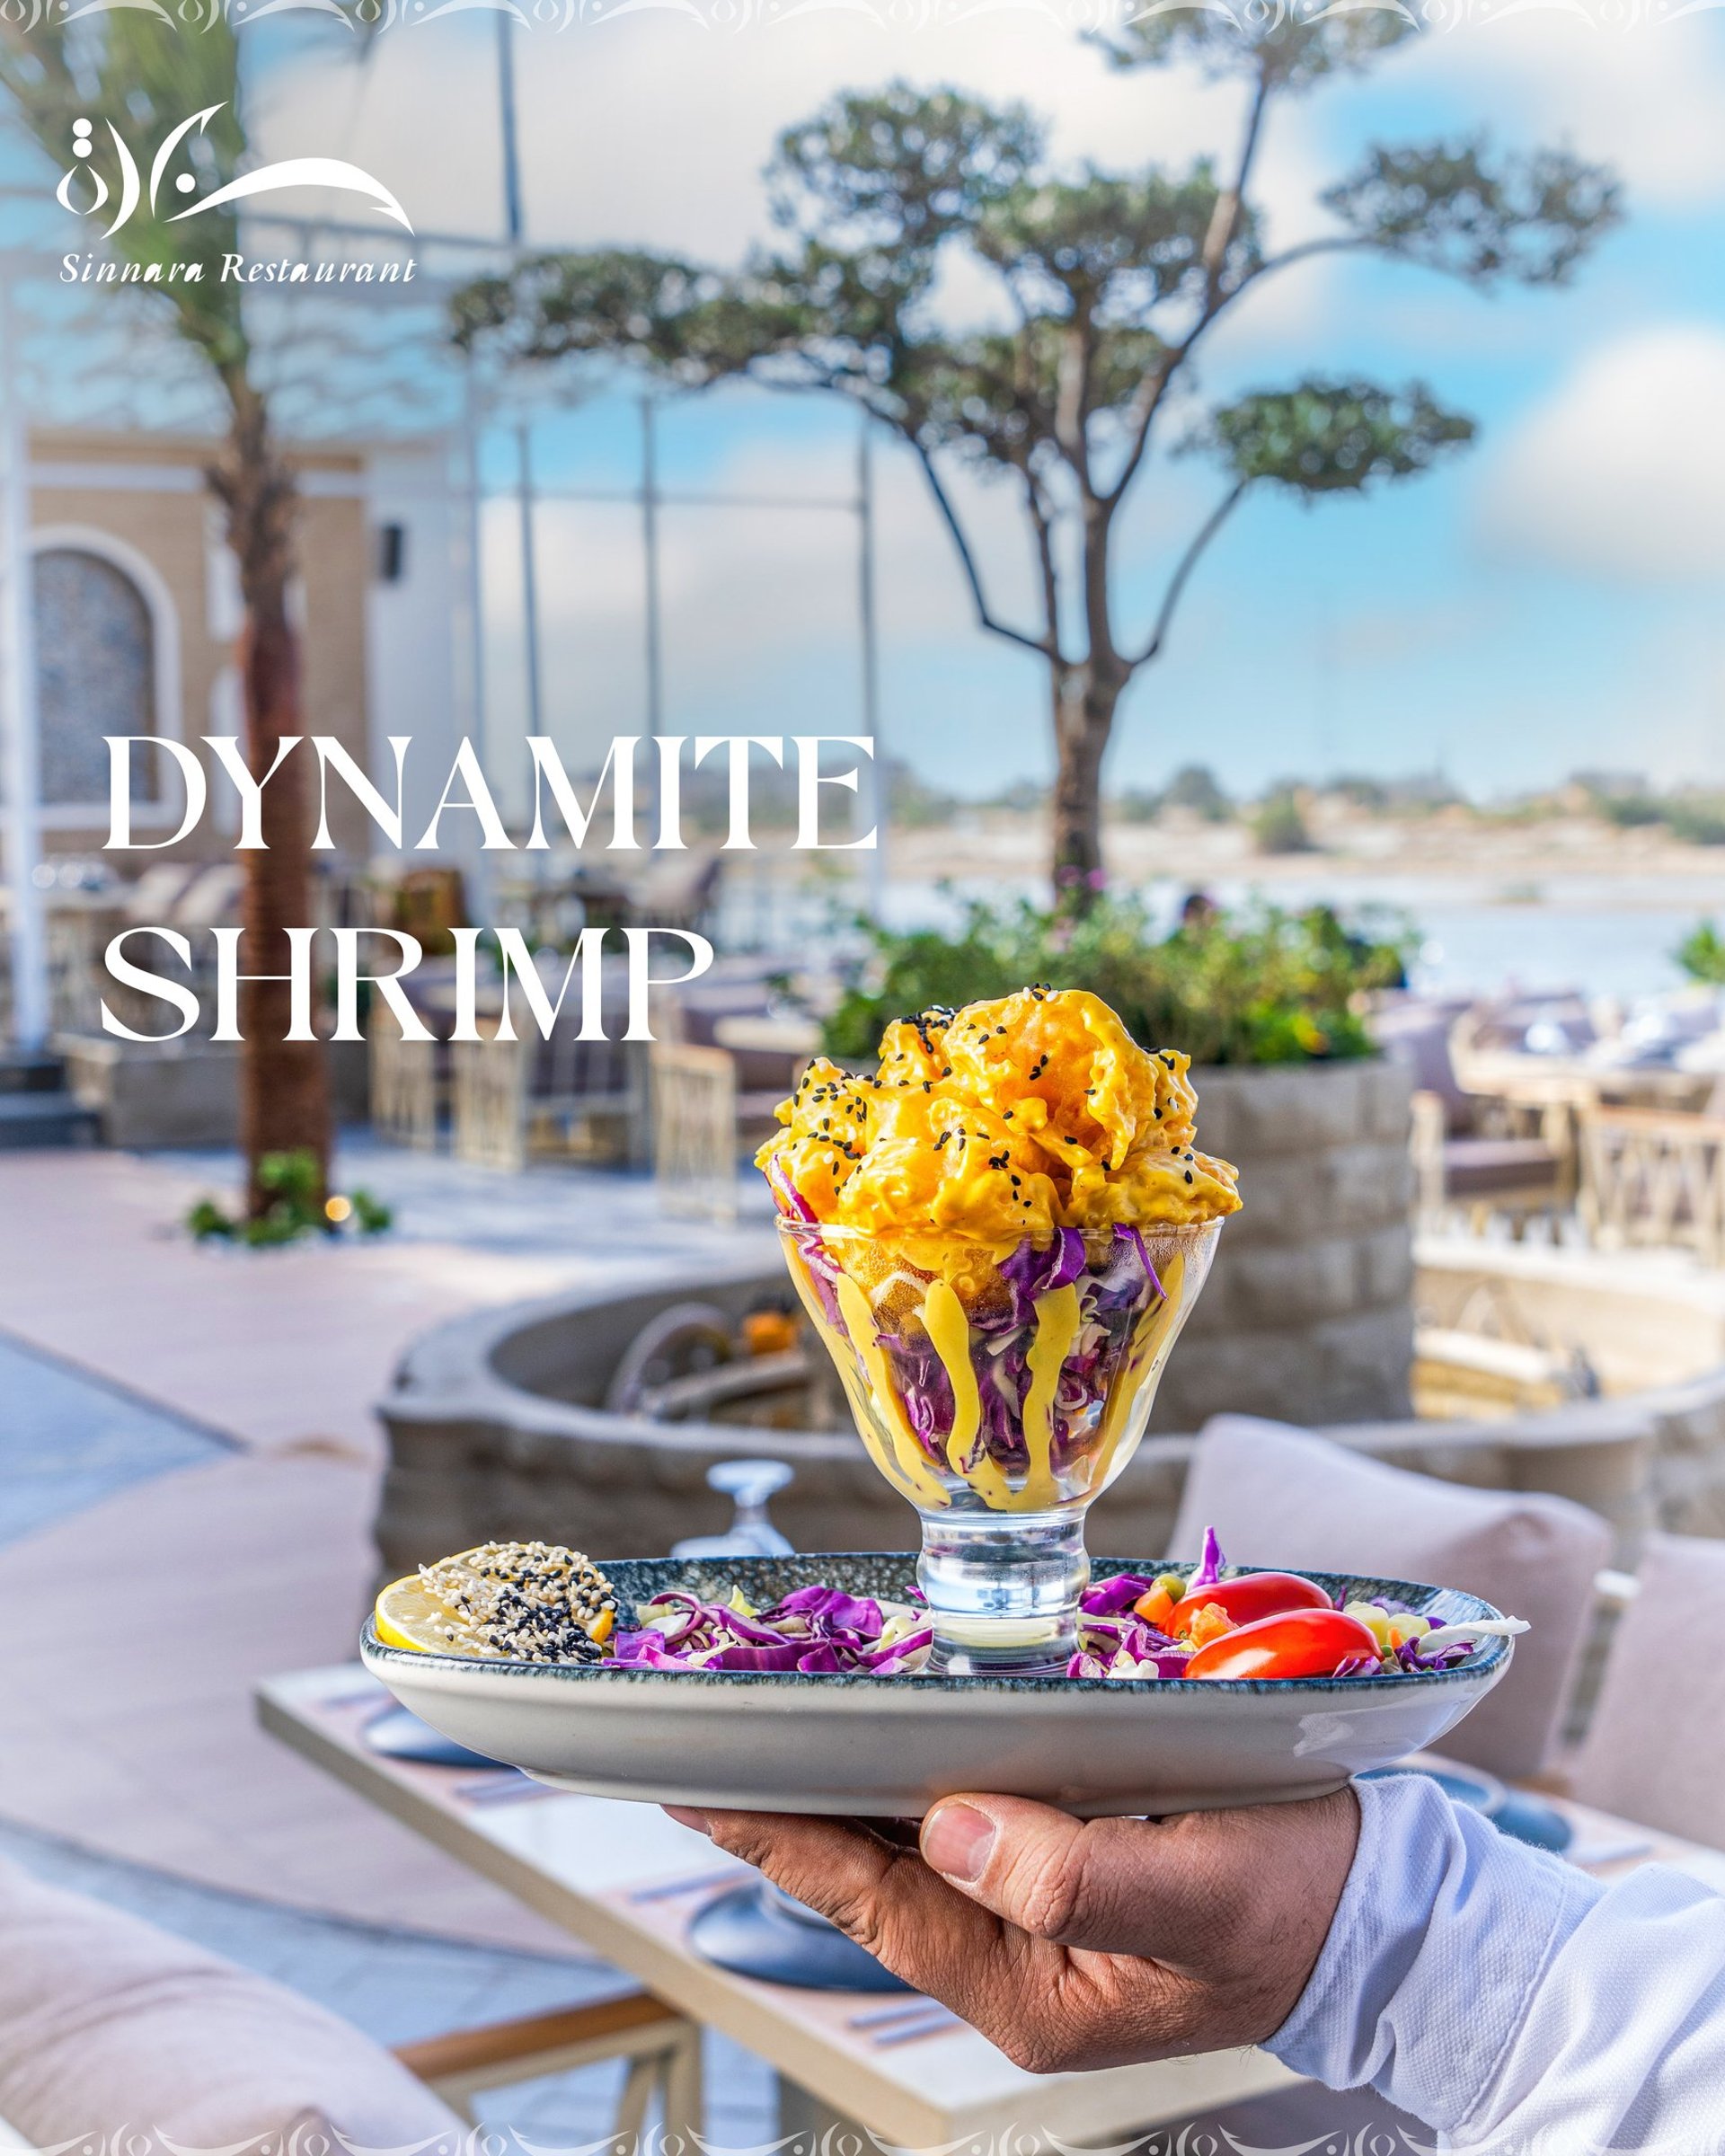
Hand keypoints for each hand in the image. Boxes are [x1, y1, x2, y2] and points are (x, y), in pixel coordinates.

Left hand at [666, 1788, 1358, 2074]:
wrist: (1376, 1913)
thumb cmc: (1298, 1904)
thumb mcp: (1202, 1893)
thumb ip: (1075, 1875)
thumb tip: (949, 1826)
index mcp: (1027, 1986)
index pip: (869, 1899)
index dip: (778, 1836)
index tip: (697, 1781)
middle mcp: (1010, 1956)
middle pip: (867, 1869)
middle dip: (787, 1799)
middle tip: (705, 1722)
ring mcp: (1029, 1913)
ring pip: (904, 1839)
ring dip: (841, 1775)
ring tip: (765, 1711)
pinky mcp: (1055, 1865)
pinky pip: (957, 1814)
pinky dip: (909, 1764)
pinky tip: (878, 1720)